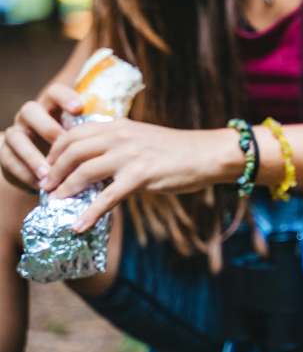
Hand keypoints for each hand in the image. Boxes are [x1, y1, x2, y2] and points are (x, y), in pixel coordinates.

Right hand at [1, 83, 83, 191]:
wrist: (46, 172)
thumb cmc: (74, 153)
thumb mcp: (84, 142)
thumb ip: (91, 138)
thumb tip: (115, 141)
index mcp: (52, 108)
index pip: (54, 92)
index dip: (64, 97)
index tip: (79, 108)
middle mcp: (31, 117)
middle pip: (30, 110)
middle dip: (46, 127)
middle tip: (62, 142)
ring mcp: (16, 133)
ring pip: (15, 136)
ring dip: (32, 155)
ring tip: (48, 172)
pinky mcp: (5, 153)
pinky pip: (8, 159)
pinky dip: (24, 172)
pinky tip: (38, 183)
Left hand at [44, 119, 231, 231]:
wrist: (207, 153)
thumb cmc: (178, 150)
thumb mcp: (143, 140)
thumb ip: (118, 148)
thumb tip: (95, 168)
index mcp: (119, 126)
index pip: (74, 133)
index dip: (55, 150)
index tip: (48, 167)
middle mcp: (121, 136)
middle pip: (73, 150)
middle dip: (54, 170)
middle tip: (46, 187)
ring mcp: (130, 155)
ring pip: (84, 171)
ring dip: (66, 189)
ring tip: (56, 203)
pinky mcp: (141, 175)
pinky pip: (108, 197)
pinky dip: (90, 213)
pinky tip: (79, 225)